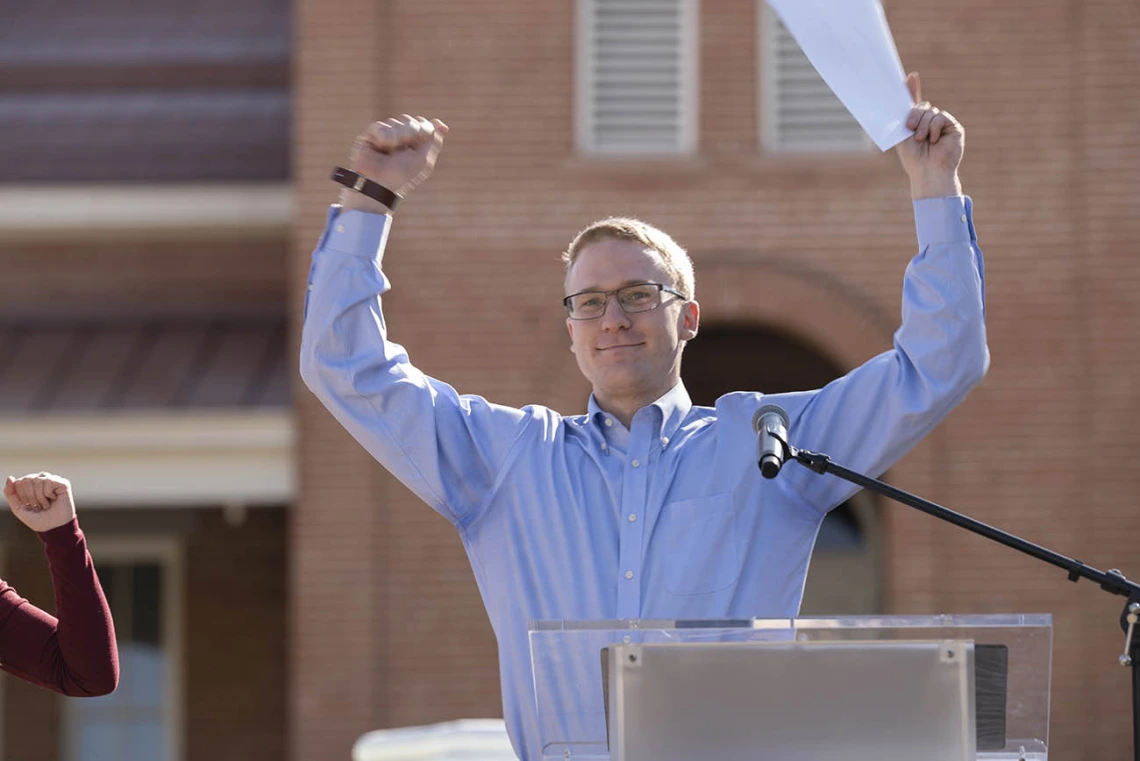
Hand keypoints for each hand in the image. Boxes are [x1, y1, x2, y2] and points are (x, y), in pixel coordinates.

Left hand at [5, 472, 76, 532]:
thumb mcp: (18, 508)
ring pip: (37, 480)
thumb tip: (10, 477)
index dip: (22, 496)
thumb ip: (10, 493)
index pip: (19, 482)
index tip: (30, 506)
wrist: (54, 528)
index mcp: (30, 485)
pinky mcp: (63, 483)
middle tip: (38, 506)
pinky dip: (48, 493)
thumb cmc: (37, 519)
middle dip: (30, 496)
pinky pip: (48, 481)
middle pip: (27, 480)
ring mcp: (52, 481)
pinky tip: (54, 499)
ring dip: (40, 497)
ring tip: (45, 505)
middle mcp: (41, 480)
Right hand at [340, 115, 448, 213]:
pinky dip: (383, 137)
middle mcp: (401, 139)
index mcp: (416, 145)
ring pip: (394, 122)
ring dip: (396, 137)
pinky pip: (380, 126)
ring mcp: (386, 137)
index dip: (424, 128)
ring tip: (390, 151)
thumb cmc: (402, 174)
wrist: (379, 181)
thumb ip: (433, 141)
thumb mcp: (424, 159)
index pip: (423, 124)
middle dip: (410, 132)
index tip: (422, 136)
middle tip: (404, 148)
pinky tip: (380, 147)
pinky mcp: (372, 135)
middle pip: (409, 120)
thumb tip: (443, 125)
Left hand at [895, 72, 964, 199]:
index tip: (911, 76)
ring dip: (923, 125)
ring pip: (931, 111)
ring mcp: (943, 124)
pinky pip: (941, 117)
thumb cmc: (913, 157)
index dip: (913, 89)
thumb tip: (904, 91)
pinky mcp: (954, 127)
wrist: (927, 171)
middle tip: (909, 128)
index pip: (915, 103)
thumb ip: (905, 113)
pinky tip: (934, 140)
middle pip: (922, 105)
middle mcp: (930, 122)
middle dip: (914, 115)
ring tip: (922, 140)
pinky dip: (934, 128)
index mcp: (916, 124)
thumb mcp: (903, 133)